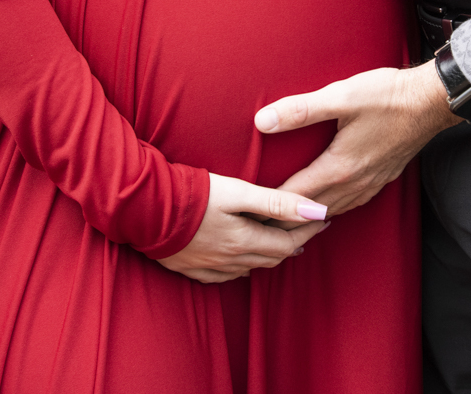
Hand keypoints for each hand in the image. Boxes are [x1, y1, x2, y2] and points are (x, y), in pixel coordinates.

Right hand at [156, 173, 329, 282]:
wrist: (145, 209)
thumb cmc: (193, 195)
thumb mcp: (239, 193)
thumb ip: (278, 203)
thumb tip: (317, 210)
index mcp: (245, 241)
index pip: (289, 243)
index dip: (309, 231)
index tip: (325, 219)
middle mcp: (231, 260)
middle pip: (272, 257)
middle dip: (294, 243)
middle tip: (308, 230)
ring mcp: (210, 266)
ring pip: (251, 268)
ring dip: (270, 255)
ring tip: (283, 243)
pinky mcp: (190, 268)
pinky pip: (225, 277)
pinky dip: (242, 269)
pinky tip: (243, 264)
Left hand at [254, 61, 463, 218]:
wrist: (432, 102)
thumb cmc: (387, 96)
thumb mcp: (340, 97)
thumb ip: (300, 110)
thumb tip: (262, 121)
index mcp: (339, 168)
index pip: (293, 198)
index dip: (268, 210)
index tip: (246, 219)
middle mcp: (355, 183)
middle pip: (310, 213)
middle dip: (284, 223)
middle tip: (258, 231)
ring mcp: (371, 183)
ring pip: (332, 211)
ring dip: (308, 220)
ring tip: (286, 227)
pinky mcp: (382, 178)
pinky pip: (350, 204)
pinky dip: (331, 210)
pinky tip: (327, 206)